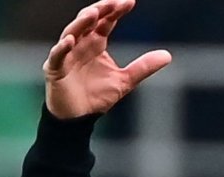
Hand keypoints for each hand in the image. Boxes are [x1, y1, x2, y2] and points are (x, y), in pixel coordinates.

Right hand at [43, 0, 171, 118]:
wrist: (79, 118)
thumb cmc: (97, 97)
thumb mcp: (125, 81)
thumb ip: (143, 67)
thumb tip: (168, 55)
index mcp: (96, 42)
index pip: (106, 21)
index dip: (116, 11)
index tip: (130, 2)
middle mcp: (81, 44)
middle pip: (89, 21)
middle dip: (100, 10)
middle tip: (113, 2)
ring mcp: (67, 54)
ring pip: (71, 32)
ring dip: (82, 23)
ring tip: (94, 13)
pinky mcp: (55, 69)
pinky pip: (57, 56)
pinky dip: (62, 48)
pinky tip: (70, 40)